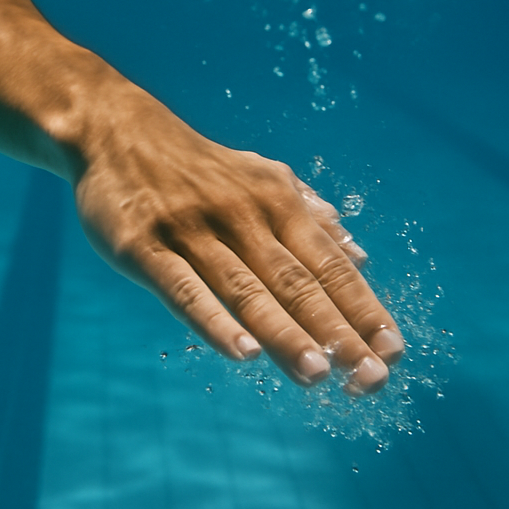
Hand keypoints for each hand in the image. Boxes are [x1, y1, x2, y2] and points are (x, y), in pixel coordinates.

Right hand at [73, 120, 404, 395]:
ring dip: (285, 333)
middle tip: (370, 378)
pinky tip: (241, 352)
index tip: (393, 350)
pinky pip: (184, 288)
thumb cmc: (198, 167)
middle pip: (297, 282)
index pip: (329, 263)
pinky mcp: (144, 245)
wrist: (116, 130)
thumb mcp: (261, 177)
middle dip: (338, 332)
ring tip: (317, 374)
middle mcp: (241, 214)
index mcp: (275, 200)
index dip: (364, 307)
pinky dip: (214, 320)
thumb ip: (310, 217)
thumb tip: (361, 256)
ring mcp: (191, 230)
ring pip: (246, 289)